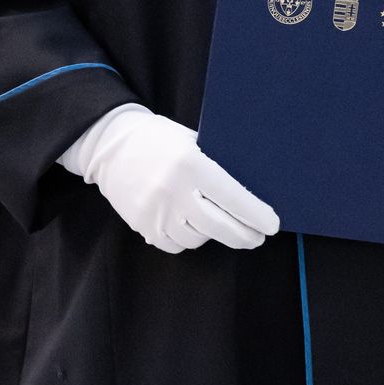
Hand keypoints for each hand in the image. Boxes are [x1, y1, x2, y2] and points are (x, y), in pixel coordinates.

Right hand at [74, 106, 279, 253]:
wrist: (112, 147)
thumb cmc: (160, 139)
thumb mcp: (192, 141)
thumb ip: (216, 164)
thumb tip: (250, 190)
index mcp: (190, 164)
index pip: (233, 197)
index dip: (256, 214)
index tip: (272, 224)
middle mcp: (174, 191)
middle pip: (221, 227)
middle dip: (245, 235)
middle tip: (257, 237)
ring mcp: (157, 213)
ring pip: (199, 238)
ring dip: (214, 234)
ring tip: (218, 222)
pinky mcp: (144, 227)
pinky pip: (176, 245)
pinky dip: (188, 239)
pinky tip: (192, 225)